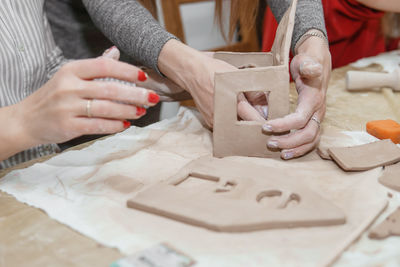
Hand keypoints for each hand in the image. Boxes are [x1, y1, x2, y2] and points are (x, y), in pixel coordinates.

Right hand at [14, 48, 159, 147]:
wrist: (27, 120)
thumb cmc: (54, 96)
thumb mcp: (69, 76)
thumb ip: (93, 67)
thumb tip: (115, 52)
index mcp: (71, 70)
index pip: (103, 66)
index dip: (126, 70)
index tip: (143, 76)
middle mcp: (69, 87)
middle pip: (109, 89)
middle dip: (135, 94)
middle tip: (153, 98)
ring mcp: (67, 107)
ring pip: (106, 108)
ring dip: (128, 110)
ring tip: (142, 111)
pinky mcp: (68, 126)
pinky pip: (97, 126)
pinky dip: (114, 125)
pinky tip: (126, 124)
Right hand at [158, 39, 266, 126]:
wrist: (192, 72)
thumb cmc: (214, 71)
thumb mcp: (238, 77)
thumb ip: (253, 93)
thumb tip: (265, 106)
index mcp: (233, 103)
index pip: (253, 119)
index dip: (264, 121)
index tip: (272, 122)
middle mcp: (223, 116)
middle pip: (245, 126)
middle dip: (254, 124)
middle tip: (264, 121)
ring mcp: (215, 121)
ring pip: (234, 128)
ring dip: (243, 124)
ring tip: (251, 117)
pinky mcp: (210, 123)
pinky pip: (225, 126)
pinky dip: (232, 123)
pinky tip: (236, 115)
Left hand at [263, 35, 330, 158]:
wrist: (317, 61)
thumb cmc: (307, 61)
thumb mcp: (306, 60)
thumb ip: (308, 65)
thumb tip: (312, 69)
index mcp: (314, 99)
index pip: (300, 119)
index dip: (283, 126)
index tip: (265, 127)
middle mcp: (319, 111)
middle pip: (308, 134)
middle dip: (289, 142)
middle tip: (269, 143)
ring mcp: (318, 117)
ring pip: (311, 140)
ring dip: (296, 149)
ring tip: (280, 154)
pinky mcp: (314, 120)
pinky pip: (311, 139)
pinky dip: (300, 148)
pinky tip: (287, 151)